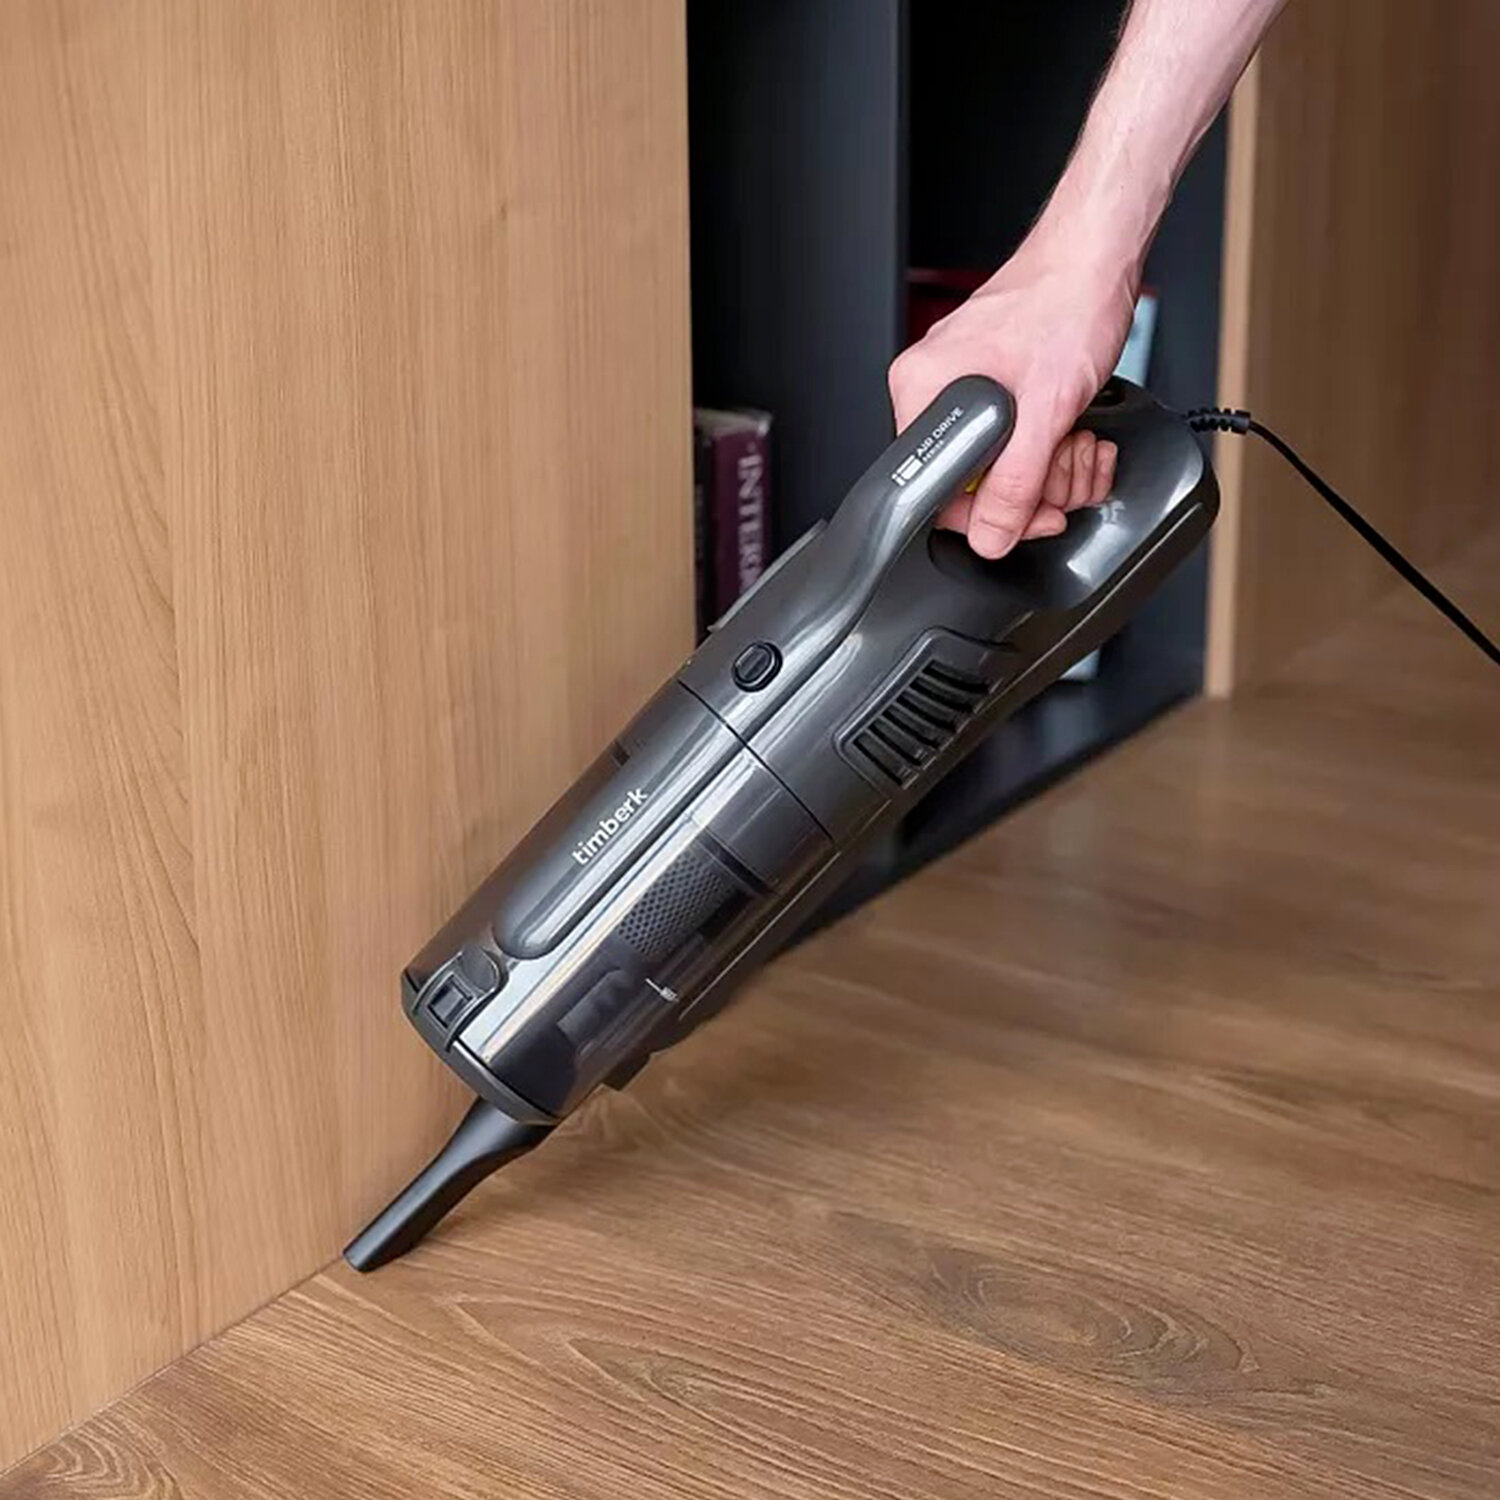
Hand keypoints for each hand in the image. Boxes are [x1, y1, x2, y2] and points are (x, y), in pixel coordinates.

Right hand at [888, 239, 1138, 557]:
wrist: (1097, 258)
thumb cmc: (1066, 304)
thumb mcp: (1045, 409)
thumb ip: (1014, 484)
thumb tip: (990, 535)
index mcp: (922, 392)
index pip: (934, 491)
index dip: (987, 516)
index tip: (1030, 512)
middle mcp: (932, 388)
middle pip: (971, 484)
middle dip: (1033, 487)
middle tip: (1063, 462)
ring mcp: (963, 385)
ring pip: (999, 467)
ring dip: (1051, 467)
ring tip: (1075, 437)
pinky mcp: (994, 384)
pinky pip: (1013, 441)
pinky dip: (1050, 445)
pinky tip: (1072, 428)